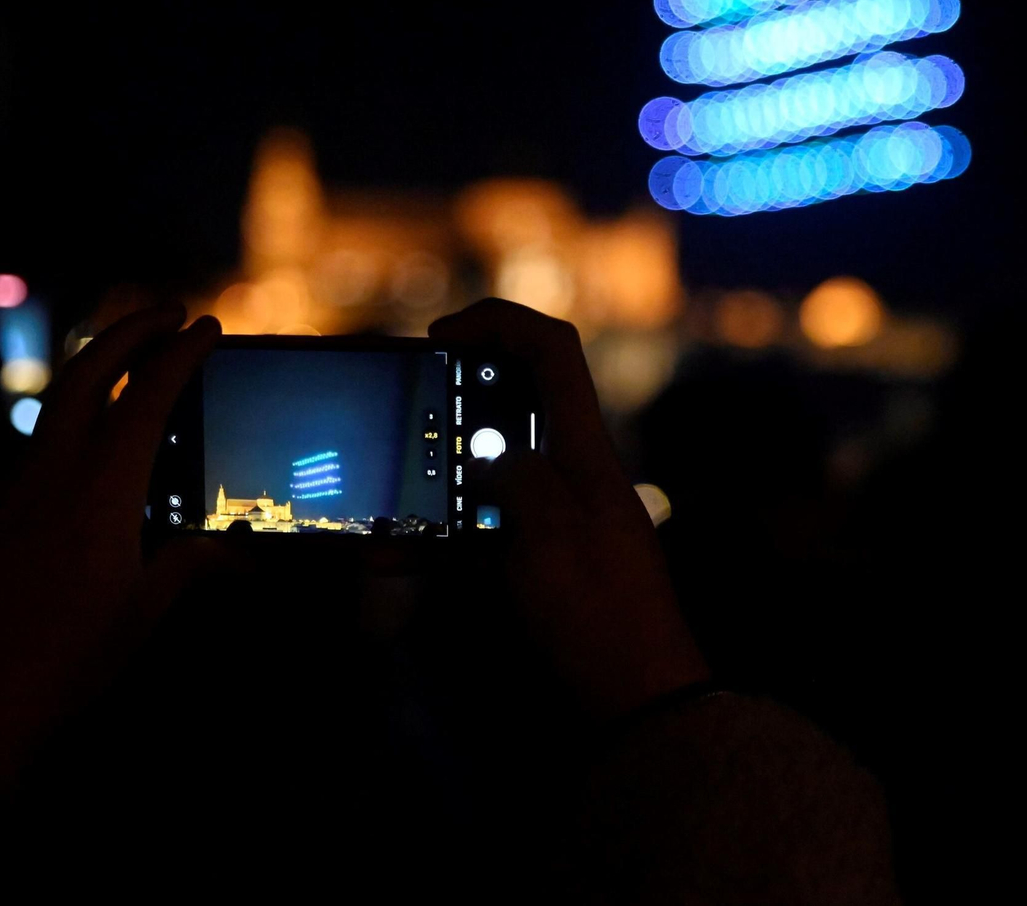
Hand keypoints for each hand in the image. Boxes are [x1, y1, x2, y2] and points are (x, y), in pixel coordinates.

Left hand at [0, 304, 225, 776]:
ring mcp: (12, 483)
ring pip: (55, 401)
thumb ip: (188, 568)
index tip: (207, 326)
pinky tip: (86, 446)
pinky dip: (70, 419)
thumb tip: (239, 553)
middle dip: (129, 330)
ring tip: (130, 365)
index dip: (181, 354)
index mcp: (102, 485)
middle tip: (166, 312)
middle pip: (88, 369)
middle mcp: (53, 467)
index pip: (148, 395)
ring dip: (95, 368)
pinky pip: (35, 442)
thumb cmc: (59, 661)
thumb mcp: (139, 616)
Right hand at [429, 299, 707, 718]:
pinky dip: (441, 534)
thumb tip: (494, 459)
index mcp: (586, 452)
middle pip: (516, 402)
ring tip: (389, 499)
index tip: (441, 338)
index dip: (499, 324)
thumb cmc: (598, 615)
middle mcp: (573, 473)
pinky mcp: (541, 561)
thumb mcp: (552, 535)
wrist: (637, 703)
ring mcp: (558, 517)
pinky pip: (483, 529)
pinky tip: (397, 555)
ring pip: (488, 468)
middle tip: (405, 418)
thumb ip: (520, 478)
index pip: (554, 351)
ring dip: (439, 474)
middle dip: (455, 401)